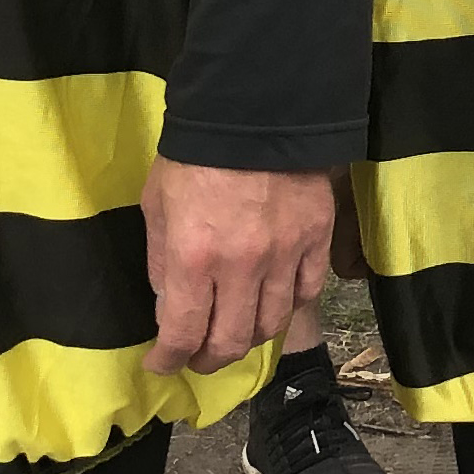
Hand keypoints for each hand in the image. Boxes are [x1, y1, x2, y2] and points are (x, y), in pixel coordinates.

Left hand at [140, 161, 339, 374]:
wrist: (253, 109)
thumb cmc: (193, 157)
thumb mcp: (156, 206)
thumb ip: (161, 263)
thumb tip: (170, 306)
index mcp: (192, 258)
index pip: (182, 333)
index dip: (168, 360)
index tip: (160, 364)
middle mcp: (241, 267)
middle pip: (230, 341)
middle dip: (207, 360)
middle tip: (197, 358)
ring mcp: (285, 256)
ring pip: (271, 325)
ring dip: (248, 339)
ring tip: (235, 335)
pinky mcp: (316, 239)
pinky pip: (307, 292)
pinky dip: (288, 307)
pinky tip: (272, 304)